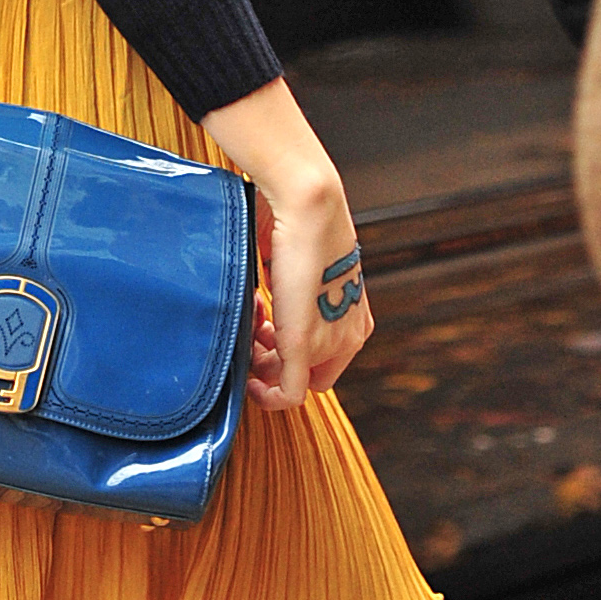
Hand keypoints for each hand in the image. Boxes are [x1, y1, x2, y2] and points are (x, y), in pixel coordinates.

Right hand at [204, 75, 372, 408]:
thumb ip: (290, 295)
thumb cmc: (299, 224)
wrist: (308, 206)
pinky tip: (246, 364)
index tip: (259, 332)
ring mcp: (330, 342)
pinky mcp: (305, 346)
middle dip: (271, 361)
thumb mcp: (295, 268)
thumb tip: (263, 307)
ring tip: (248, 327)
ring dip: (262, 365)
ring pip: (292, 382)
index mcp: (354, 316)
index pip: (321, 359)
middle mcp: (348, 332)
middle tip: (249, 332)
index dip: (287, 352)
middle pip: (306, 374)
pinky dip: (264, 391)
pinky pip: (288, 393)